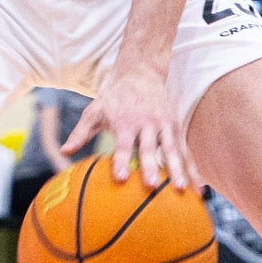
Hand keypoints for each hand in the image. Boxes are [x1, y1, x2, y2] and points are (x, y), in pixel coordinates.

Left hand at [60, 66, 199, 192]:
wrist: (141, 72)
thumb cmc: (114, 97)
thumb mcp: (94, 110)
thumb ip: (80, 132)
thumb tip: (63, 151)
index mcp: (126, 121)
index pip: (123, 144)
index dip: (121, 161)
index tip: (121, 179)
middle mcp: (147, 123)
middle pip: (150, 148)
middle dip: (152, 167)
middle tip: (153, 186)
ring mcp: (164, 125)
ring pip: (173, 150)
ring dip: (178, 170)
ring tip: (182, 190)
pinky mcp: (176, 128)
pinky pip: (185, 151)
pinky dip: (193, 168)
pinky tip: (198, 189)